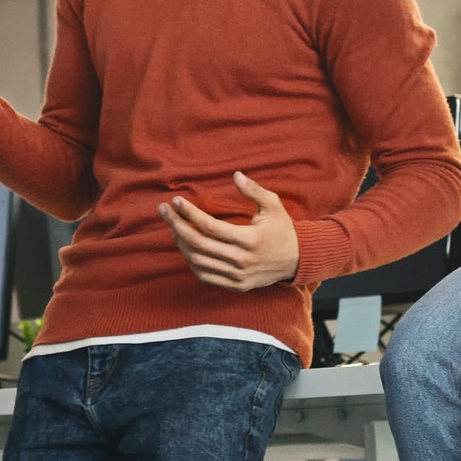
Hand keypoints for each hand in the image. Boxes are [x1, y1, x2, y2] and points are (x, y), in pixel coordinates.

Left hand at [160, 172, 299, 291]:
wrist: (297, 261)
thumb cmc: (282, 229)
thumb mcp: (273, 206)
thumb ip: (254, 191)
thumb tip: (236, 175)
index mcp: (250, 240)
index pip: (210, 227)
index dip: (190, 213)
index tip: (176, 201)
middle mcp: (241, 260)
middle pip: (198, 244)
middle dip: (176, 225)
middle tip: (163, 210)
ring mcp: (237, 276)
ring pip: (197, 261)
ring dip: (180, 242)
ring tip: (172, 225)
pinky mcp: (235, 286)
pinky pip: (204, 275)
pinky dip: (190, 261)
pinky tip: (184, 245)